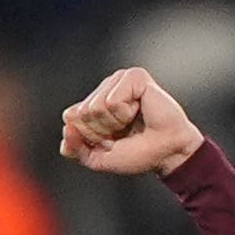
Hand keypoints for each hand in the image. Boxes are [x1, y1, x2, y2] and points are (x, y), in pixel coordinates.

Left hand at [58, 66, 206, 176]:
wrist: (167, 153)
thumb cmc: (138, 153)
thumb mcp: (97, 158)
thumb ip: (75, 147)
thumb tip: (67, 125)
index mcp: (94, 104)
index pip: (70, 117)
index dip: (87, 137)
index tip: (110, 142)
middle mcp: (105, 88)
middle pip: (81, 113)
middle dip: (101, 131)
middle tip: (123, 133)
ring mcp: (120, 80)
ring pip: (95, 106)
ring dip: (114, 123)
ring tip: (132, 122)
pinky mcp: (134, 76)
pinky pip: (112, 101)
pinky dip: (124, 114)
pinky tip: (140, 111)